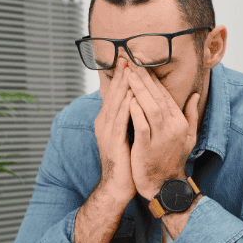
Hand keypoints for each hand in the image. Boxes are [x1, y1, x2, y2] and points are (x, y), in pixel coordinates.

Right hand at [93, 57, 135, 204]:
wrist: (117, 187)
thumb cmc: (125, 162)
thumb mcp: (126, 136)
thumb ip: (130, 119)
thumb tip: (137, 103)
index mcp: (107, 121)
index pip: (115, 94)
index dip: (121, 77)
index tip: (129, 60)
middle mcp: (104, 124)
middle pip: (113, 94)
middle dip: (120, 75)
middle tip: (126, 55)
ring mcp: (107, 132)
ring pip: (116, 104)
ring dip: (122, 86)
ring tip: (129, 69)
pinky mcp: (114, 142)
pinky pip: (121, 121)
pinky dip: (126, 106)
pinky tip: (132, 95)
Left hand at [127, 61, 198, 200]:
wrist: (165, 186)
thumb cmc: (173, 160)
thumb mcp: (188, 136)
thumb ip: (190, 114)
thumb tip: (196, 95)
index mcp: (179, 122)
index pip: (165, 95)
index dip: (153, 78)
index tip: (142, 64)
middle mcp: (172, 127)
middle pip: (157, 97)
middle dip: (144, 78)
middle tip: (132, 61)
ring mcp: (161, 138)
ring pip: (150, 108)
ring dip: (139, 90)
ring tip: (128, 75)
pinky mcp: (147, 148)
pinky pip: (142, 126)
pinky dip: (136, 112)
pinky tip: (128, 99)